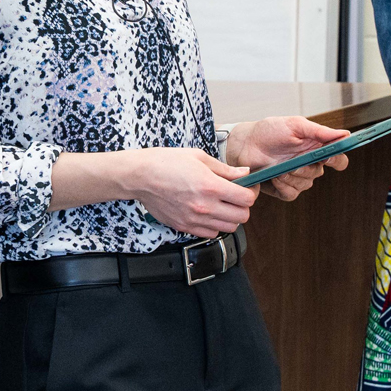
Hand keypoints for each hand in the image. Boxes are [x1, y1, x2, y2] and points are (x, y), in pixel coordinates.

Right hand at [126, 147, 256, 238]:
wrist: (140, 176)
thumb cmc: (165, 162)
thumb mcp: (198, 157)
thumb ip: (225, 169)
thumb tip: (244, 174)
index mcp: (210, 186)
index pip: (246, 199)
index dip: (250, 193)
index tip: (247, 189)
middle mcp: (204, 206)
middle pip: (241, 217)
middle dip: (243, 206)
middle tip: (236, 197)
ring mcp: (194, 219)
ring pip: (228, 228)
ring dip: (230, 217)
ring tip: (222, 205)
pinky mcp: (185, 227)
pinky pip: (211, 233)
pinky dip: (215, 226)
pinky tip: (209, 213)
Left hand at [225, 117, 350, 200]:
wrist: (245, 143)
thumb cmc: (269, 131)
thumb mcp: (295, 125)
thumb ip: (320, 131)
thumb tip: (345, 134)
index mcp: (316, 148)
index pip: (338, 160)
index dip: (337, 161)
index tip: (328, 158)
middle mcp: (309, 165)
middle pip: (320, 173)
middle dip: (306, 168)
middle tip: (293, 162)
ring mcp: (297, 178)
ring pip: (305, 184)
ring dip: (291, 176)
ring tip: (278, 166)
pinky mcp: (284, 189)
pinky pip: (291, 193)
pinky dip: (282, 185)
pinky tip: (274, 176)